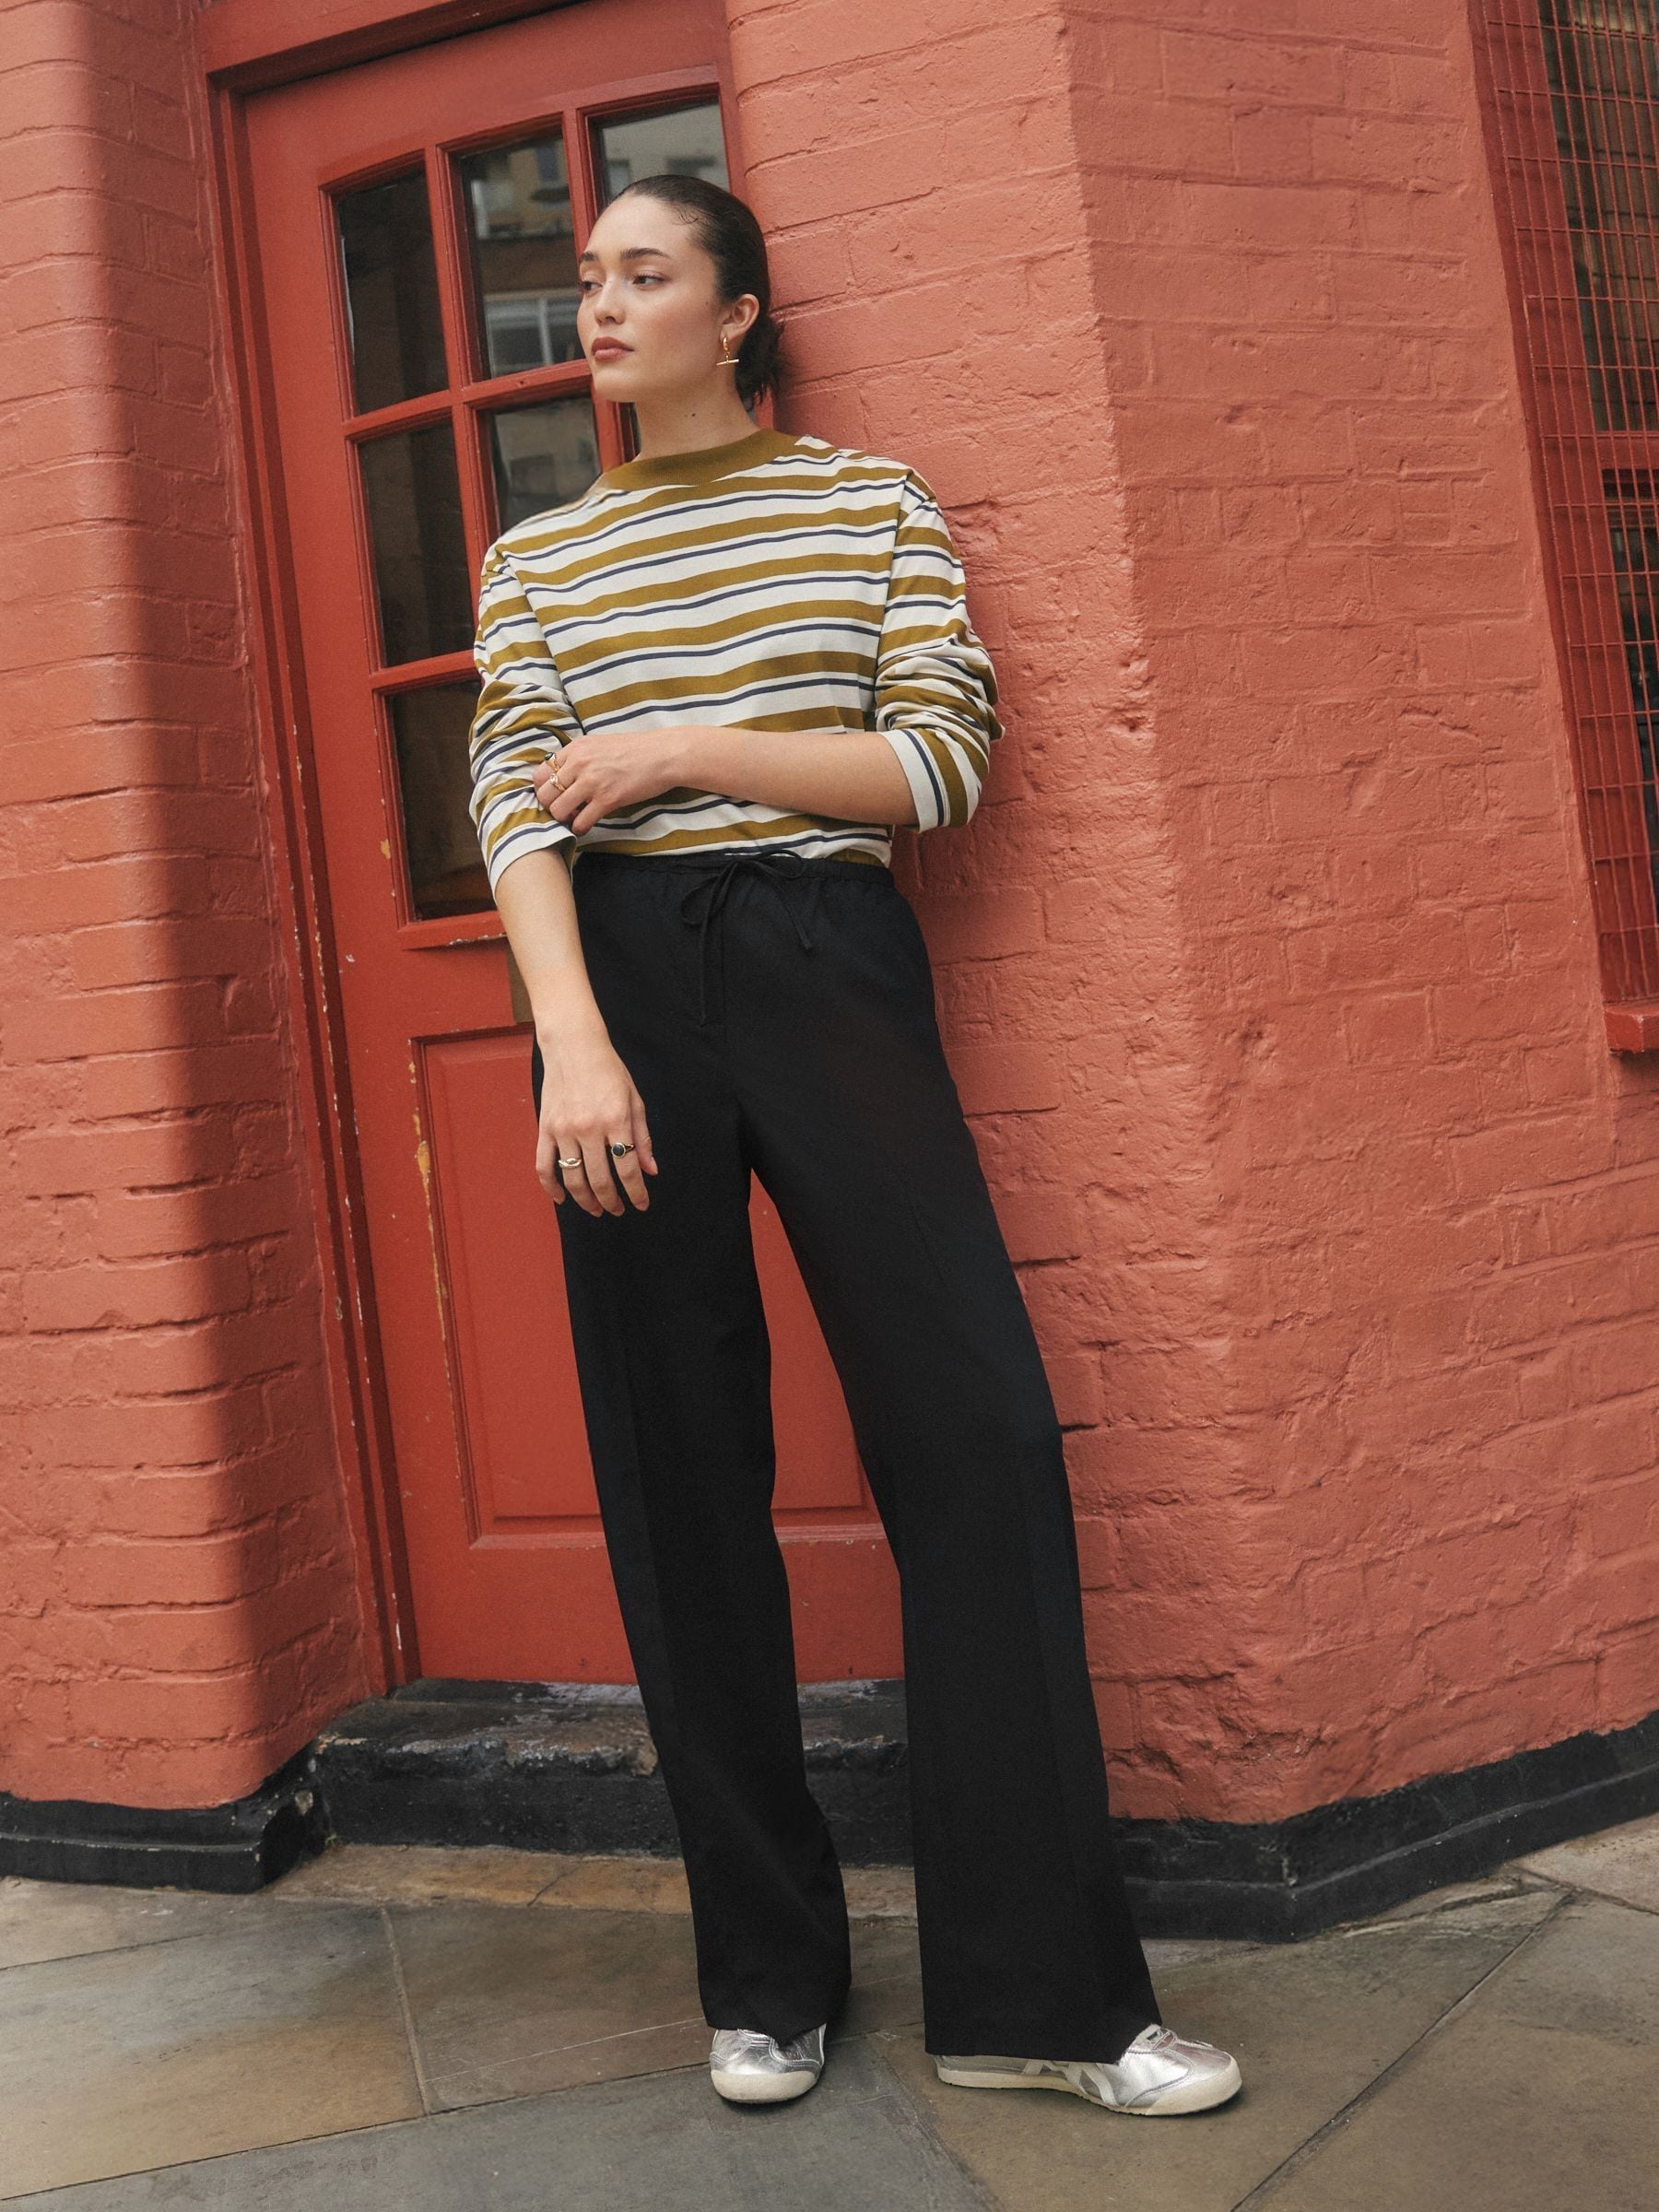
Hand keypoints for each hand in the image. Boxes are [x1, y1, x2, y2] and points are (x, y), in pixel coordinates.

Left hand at [531, 728, 690, 834]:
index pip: (541, 773)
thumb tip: (561, 774)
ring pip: (558, 810)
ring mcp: (592, 782)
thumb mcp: (599, 744)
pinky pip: (580, 822)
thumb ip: (579, 757)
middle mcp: (579, 763)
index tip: (554, 796)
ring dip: (564, 819)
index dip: (543, 789)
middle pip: (545, 794)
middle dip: (551, 807)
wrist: (663, 755)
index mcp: (576, 748)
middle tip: (564, 810)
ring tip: (575, 817)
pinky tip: (586, 825)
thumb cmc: (635, 750)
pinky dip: (580, 828)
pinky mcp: (607, 799)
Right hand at [536, 1032, 658, 1215]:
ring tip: (596, 1209)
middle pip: (600, 1180)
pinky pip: (544, 1166)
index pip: (628, 1169)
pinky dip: (551, 1187)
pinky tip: (562, 1198)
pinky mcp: (545, 1128)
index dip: (636, 1193)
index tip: (641, 1205)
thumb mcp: (634, 1100)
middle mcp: (588, 1128)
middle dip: (612, 1202)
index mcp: (615, 1120)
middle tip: (618, 1210)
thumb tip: (650, 1170)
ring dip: (586, 1200)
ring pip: (573, 1179)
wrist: (574, 1046)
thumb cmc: (608, 1071)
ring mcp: (563, 1130)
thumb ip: (643, 1138)